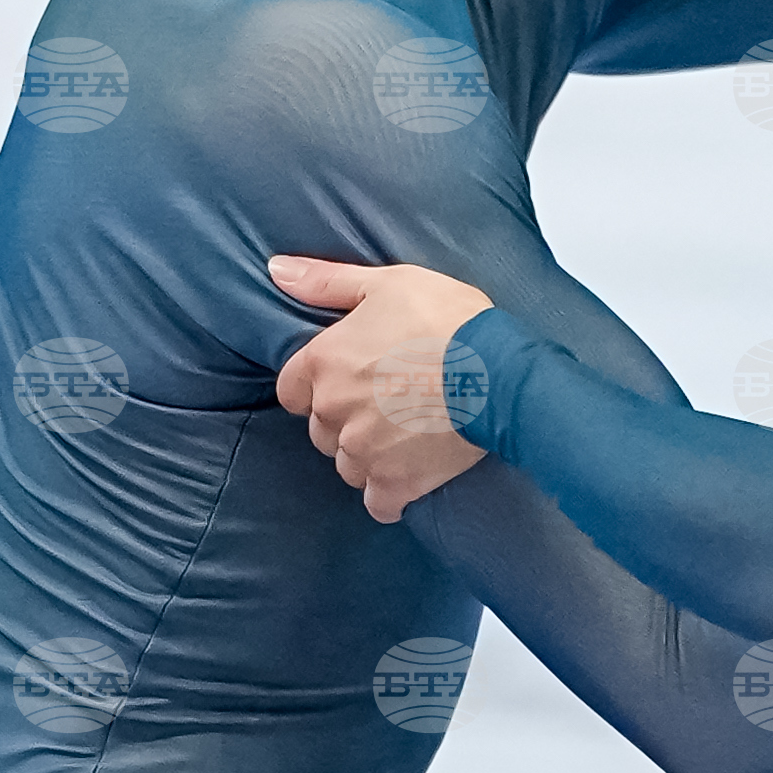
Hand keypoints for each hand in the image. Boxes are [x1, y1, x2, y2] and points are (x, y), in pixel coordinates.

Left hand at [268, 254, 494, 519]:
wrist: (497, 370)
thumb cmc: (446, 319)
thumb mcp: (387, 283)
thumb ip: (326, 281)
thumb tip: (276, 269)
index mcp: (323, 363)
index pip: (292, 391)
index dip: (317, 386)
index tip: (348, 380)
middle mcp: (333, 411)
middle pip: (321, 429)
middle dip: (346, 420)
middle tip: (386, 403)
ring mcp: (361, 451)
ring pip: (347, 465)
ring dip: (368, 455)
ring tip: (404, 436)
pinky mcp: (395, 482)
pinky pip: (378, 502)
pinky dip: (390, 493)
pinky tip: (409, 474)